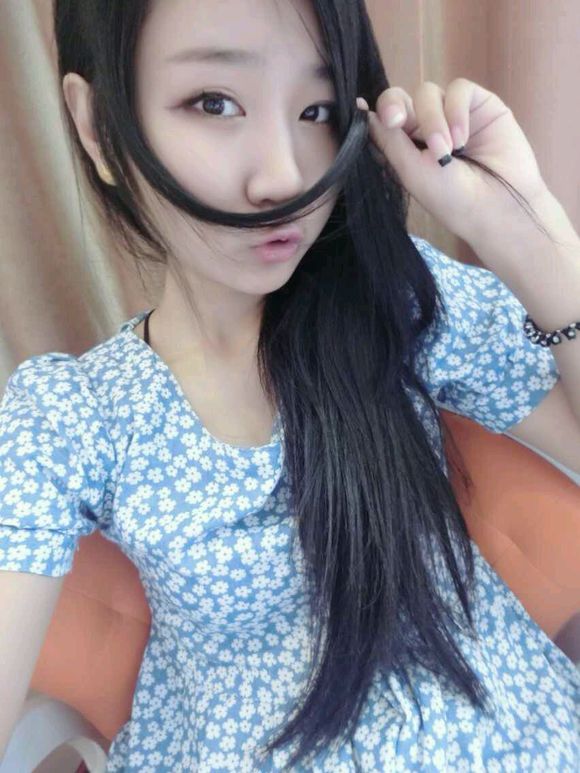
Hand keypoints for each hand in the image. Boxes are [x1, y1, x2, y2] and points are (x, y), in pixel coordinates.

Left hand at [357, 78, 551, 246]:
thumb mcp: (412, 172)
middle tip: (397, 122)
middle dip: (395, 106)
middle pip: (401, 98)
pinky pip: (458, 89)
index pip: (383, 119)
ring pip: (428, 93)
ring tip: (447, 150)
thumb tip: (364, 112)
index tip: (364, 113)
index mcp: (405, 147)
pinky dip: (456, 110)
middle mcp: (425, 128)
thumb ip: (389, 141)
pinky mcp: (478, 104)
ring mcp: (451, 114)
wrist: (499, 207)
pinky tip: (462, 137)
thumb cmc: (452, 199)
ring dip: (433, 120)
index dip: (375, 113)